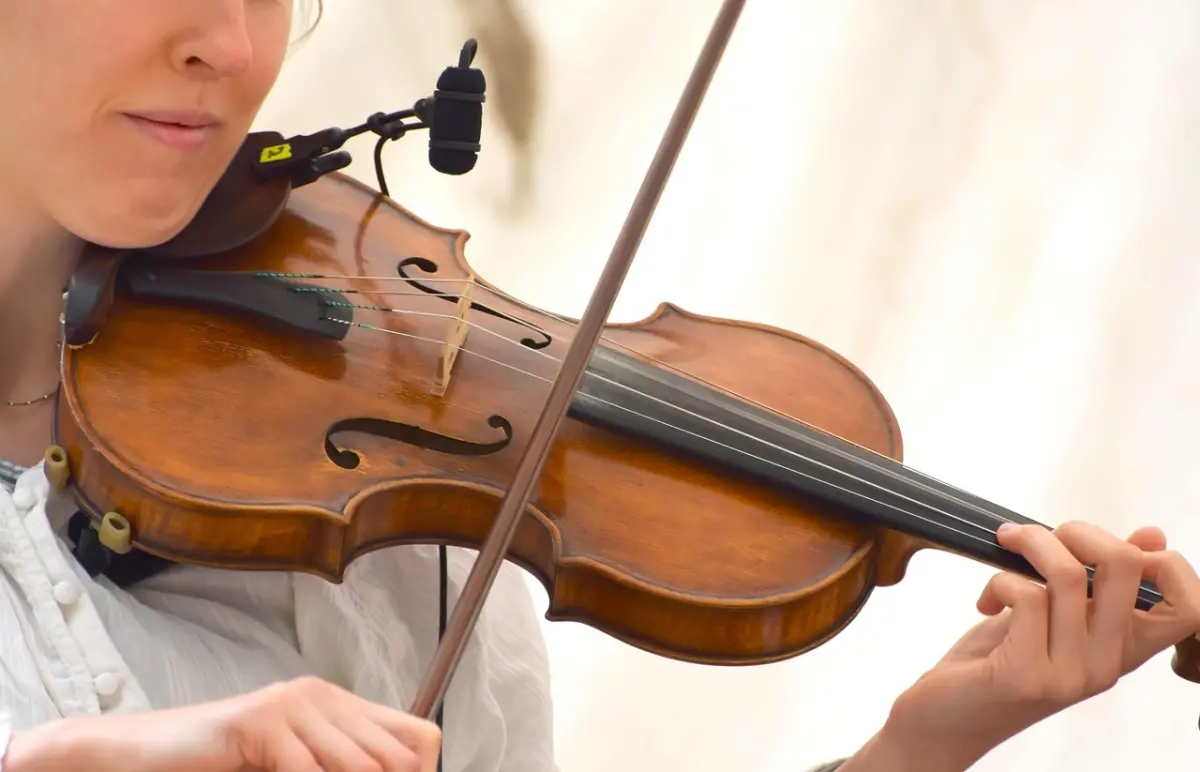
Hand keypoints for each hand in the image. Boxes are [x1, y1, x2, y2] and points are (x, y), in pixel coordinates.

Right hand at [5, 676, 440, 771]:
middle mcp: (321, 697)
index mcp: (337, 705)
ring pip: (359, 766)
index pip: (420, 739)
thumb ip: (333, 765)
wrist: (137, 754)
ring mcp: (291, 705)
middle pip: (396, 758)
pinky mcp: (259, 721)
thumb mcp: (291, 766)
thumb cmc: (217, 766)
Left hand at [865, 522, 1199, 771]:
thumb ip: (1094, 582)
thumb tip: (1152, 535)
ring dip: (1030, 543)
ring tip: (1006, 547)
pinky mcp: (1024, 675)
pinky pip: (1025, 596)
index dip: (1166, 564)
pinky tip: (984, 601)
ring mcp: (1068, 675)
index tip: (1115, 546)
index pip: (1189, 610)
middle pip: (1125, 567)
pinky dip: (998, 581)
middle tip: (1040, 537)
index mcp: (1121, 650)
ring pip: (1068, 574)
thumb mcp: (1052, 617)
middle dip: (1079, 531)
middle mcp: (1105, 666)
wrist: (943, 721)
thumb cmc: (995, 661)